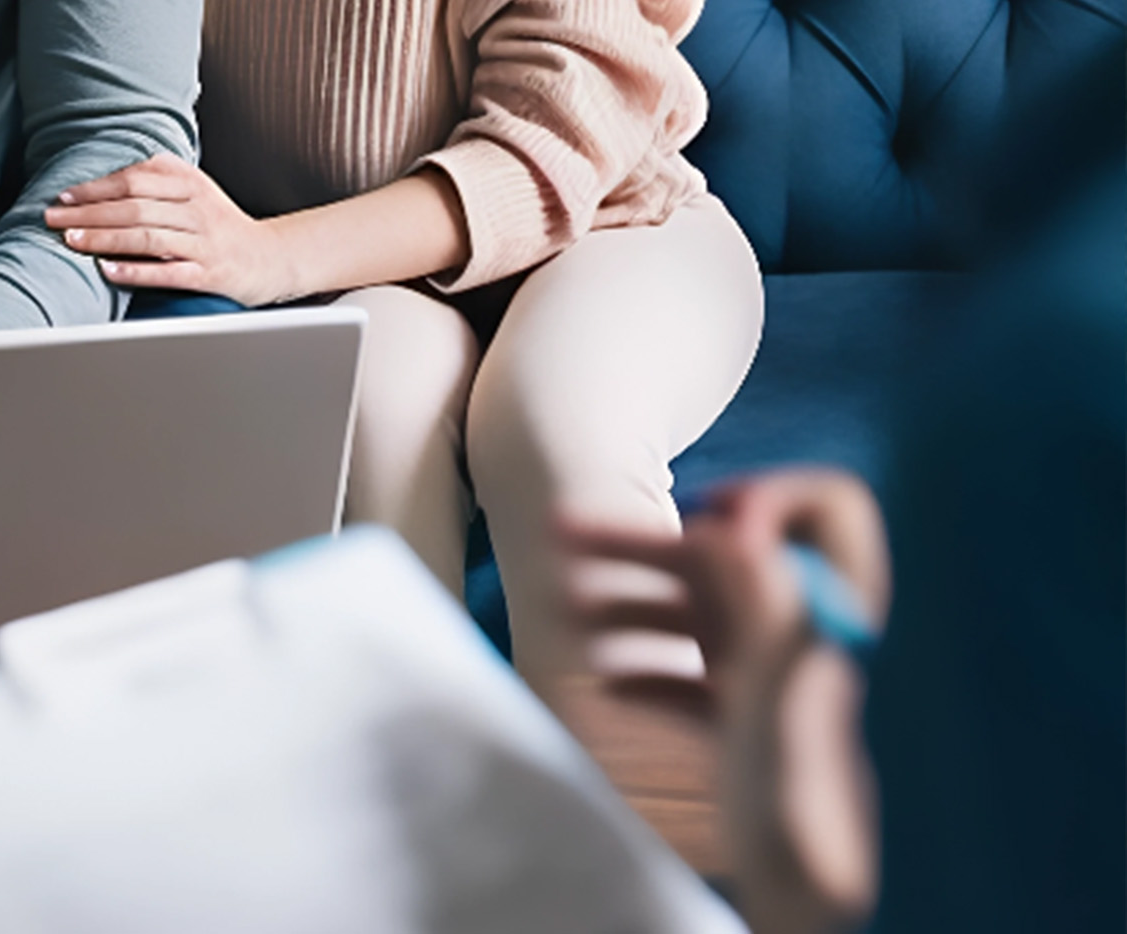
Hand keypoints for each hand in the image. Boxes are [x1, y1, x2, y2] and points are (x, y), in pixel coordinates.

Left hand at [44, 154, 292, 305]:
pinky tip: (109, 271)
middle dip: (88, 212)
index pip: (135, 179)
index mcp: (190, 183)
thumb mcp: (195, 192)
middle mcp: (197, 208)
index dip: (96, 187)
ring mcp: (204, 241)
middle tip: (52, 218)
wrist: (271, 257)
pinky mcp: (209, 273)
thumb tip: (105, 183)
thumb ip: (158, 181)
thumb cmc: (221, 225)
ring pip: (147, 236)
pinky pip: (169, 270)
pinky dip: (137, 270)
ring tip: (71, 239)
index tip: (64, 195)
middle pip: (134, 206)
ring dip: (105, 237)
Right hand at [562, 471, 887, 933]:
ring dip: (624, 600)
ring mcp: (770, 680)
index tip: (709, 523)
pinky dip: (645, 667)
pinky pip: (690, 673)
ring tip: (562, 607)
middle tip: (559, 532)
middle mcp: (799, 637)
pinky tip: (609, 683)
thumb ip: (765, 626)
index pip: (834, 512)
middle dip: (640, 543)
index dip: (772, 499)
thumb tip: (735, 534)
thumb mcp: (778, 718)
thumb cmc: (797, 823)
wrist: (799, 901)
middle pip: (725, 555)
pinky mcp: (746, 726)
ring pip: (694, 610)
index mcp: (820, 620)